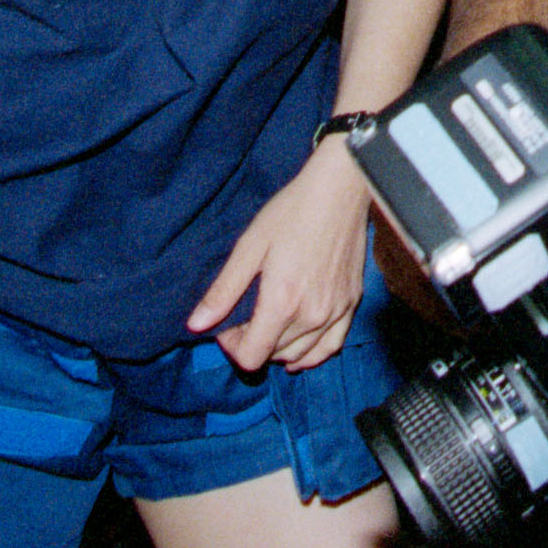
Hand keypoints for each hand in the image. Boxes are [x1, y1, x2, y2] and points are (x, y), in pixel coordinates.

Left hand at [188, 137, 372, 371]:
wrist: (339, 191)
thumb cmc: (291, 212)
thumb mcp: (250, 246)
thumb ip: (224, 291)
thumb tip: (196, 325)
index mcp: (282, 302)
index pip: (252, 357)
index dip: (232, 347)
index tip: (228, 325)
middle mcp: (311, 316)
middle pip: (273, 355)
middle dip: (253, 341)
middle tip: (247, 315)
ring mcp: (335, 312)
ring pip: (300, 355)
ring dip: (278, 348)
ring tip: (269, 324)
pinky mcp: (351, 304)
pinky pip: (330, 347)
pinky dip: (311, 354)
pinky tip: (298, 348)